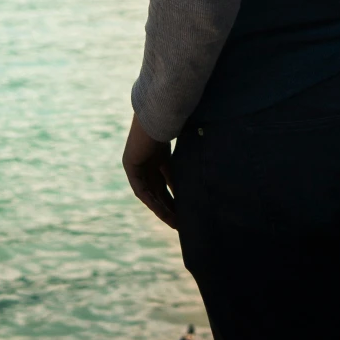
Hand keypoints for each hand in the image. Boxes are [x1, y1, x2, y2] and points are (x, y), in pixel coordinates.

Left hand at [122, 113, 178, 229]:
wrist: (157, 115)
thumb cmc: (173, 125)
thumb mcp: (181, 152)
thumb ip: (186, 166)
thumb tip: (208, 178)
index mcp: (158, 155)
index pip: (167, 181)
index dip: (176, 196)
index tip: (186, 211)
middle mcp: (146, 161)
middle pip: (159, 190)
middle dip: (170, 207)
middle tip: (182, 223)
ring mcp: (137, 164)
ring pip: (150, 193)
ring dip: (162, 209)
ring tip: (175, 223)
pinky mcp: (130, 166)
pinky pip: (141, 190)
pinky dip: (151, 201)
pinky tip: (162, 213)